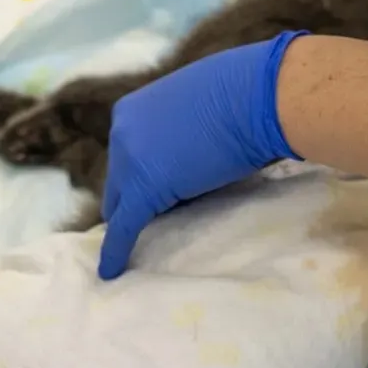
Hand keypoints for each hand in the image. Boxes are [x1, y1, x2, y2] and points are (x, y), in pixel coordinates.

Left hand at [98, 31, 304, 277]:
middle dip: (134, 200)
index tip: (155, 194)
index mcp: (131, 111)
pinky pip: (125, 227)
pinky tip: (111, 271)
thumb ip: (177, 132)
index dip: (141, 177)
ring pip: (123, 204)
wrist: (256, 98)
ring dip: (136, 219)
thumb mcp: (196, 109)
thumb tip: (180, 159)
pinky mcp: (144, 191)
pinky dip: (115, 250)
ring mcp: (130, 160)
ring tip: (141, 243)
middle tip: (153, 220)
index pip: (128, 155)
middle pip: (120, 181)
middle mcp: (121, 132)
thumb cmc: (242, 95)